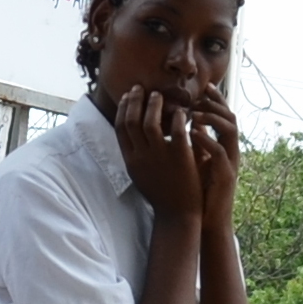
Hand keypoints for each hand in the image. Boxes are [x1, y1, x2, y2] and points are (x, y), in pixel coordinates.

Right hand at [110, 88, 205, 216]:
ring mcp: (159, 156)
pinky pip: (177, 130)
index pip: (120, 127)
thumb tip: (133, 135)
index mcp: (130, 160)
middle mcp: (141, 156)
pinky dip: (178, 117)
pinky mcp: (180, 157)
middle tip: (141, 88)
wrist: (177, 215)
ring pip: (150, 122)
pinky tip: (181, 111)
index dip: (123, 108)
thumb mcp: (140, 175)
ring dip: (154, 104)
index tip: (128, 96)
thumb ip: (136, 155)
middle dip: (134, 100)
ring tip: (159, 95)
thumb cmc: (160, 195)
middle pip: (132, 120)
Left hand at [187, 86, 240, 221]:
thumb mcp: (196, 161)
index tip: (202, 86)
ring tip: (194, 112)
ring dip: (212, 117)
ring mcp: (229, 162)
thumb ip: (195, 142)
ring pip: (230, 130)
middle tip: (200, 92)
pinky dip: (206, 140)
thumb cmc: (200, 191)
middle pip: (230, 117)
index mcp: (222, 146)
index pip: (222, 115)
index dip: (215, 99)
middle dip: (216, 102)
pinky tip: (192, 133)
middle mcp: (229, 150)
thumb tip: (184, 121)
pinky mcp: (225, 175)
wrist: (207, 220)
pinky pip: (220, 152)